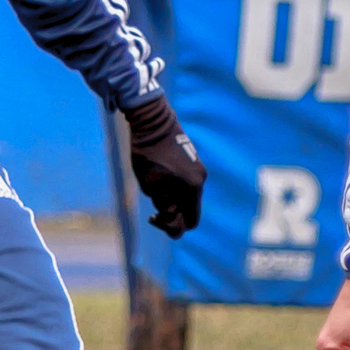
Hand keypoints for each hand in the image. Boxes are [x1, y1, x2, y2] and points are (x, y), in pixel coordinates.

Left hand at [124, 94, 205, 237]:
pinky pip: (185, 183)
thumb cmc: (148, 156)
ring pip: (186, 196)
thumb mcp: (150, 187)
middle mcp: (200, 180)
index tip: (155, 217)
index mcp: (192, 189)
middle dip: (171, 213)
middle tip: (152, 208)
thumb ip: (163, 206)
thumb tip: (172, 214)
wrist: (153, 123)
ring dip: (170, 199)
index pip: (191, 222)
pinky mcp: (193, 161)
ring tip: (152, 187)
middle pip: (188, 210)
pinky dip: (173, 188)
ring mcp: (198, 170)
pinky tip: (158, 177)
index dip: (173, 227)